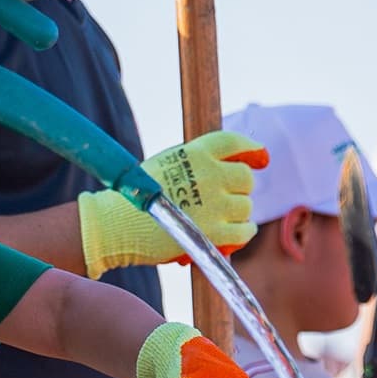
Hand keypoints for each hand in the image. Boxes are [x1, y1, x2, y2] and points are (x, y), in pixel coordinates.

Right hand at [77, 130, 267, 278]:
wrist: (116, 224)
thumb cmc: (138, 196)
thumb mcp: (165, 165)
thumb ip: (197, 164)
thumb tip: (237, 168)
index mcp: (193, 153)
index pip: (232, 142)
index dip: (251, 148)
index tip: (260, 156)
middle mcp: (209, 175)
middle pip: (245, 177)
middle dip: (238, 187)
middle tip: (223, 197)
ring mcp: (214, 204)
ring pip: (246, 206)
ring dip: (236, 213)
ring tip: (215, 219)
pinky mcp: (215, 233)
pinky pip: (245, 231)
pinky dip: (242, 233)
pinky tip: (232, 234)